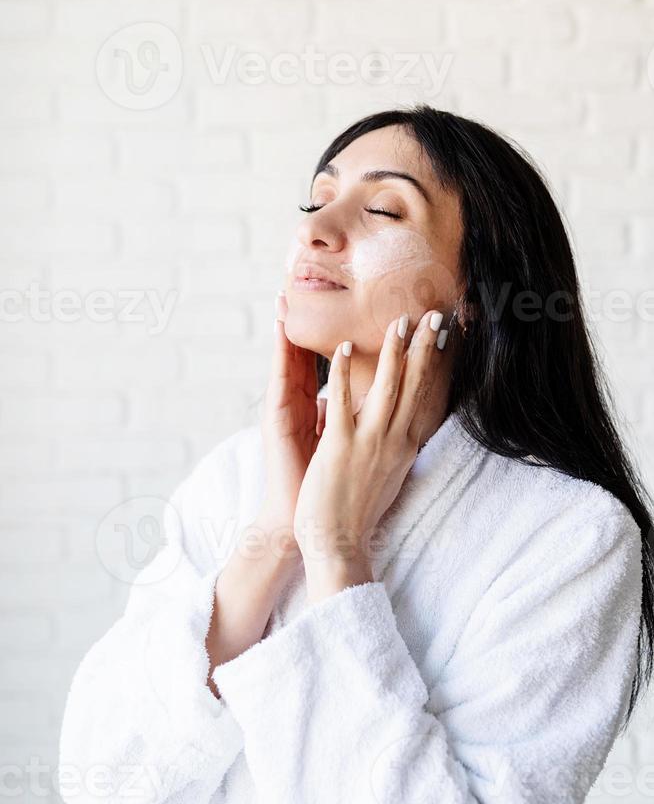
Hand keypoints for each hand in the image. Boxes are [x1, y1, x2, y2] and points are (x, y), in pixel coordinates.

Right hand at [258, 292, 326, 566]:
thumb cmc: (324, 485)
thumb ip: (335, 417)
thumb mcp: (336, 442)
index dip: (331, 331)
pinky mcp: (280, 419)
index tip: (337, 302)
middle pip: (302, 352)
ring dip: (290, 325)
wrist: (309, 523)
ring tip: (286, 294)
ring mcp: (287, 409)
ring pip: (290, 359)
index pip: (325, 362)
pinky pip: (285, 378)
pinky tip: (287, 329)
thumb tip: (341, 399)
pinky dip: (286, 353)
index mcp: (316, 407)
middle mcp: (298, 404)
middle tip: (297, 280)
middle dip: (302, 318)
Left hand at [293, 309, 448, 576]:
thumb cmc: (358, 511)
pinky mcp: (340, 446)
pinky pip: (342, 402)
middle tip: (433, 316)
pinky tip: (341, 347)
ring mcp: (369, 442)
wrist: (339, 544)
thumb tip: (401, 426)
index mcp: (404, 446)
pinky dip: (341, 373)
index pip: (426, 397)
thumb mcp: (388, 473)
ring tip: (400, 322)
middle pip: (414, 386)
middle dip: (424, 348)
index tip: (444, 338)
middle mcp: (393, 441)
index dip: (436, 365)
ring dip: (394, 352)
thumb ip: (395, 446)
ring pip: (387, 388)